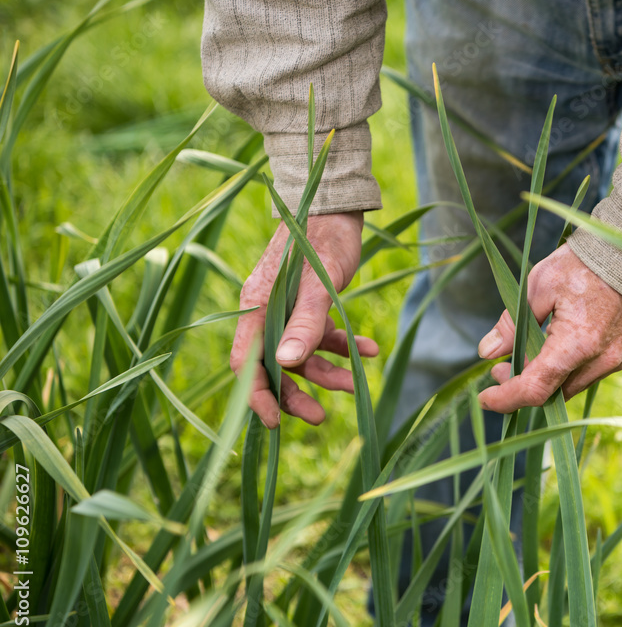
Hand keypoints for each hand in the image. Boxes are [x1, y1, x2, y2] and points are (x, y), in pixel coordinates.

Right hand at [231, 211, 378, 427]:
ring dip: (327, 372)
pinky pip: (322, 335)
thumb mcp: (318, 283)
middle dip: (295, 394)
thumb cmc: (323, 239)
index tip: (275, 422)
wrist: (337, 204)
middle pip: (273, 367)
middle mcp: (267, 312)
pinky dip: (344, 345)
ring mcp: (289, 309)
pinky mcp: (311, 304)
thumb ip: (305, 322)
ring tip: (356, 382)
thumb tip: (286, 364)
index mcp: (256, 307)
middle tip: (320, 418)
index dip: (256, 396)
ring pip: (302, 355)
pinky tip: (370, 349)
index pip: (245, 364)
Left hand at [476, 244, 621, 412]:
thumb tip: (487, 352)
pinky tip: (568, 340)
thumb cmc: (587, 261)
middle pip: (555, 393)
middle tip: (504, 367)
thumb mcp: (540, 285)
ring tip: (535, 349)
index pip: (535, 390)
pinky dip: (578, 364)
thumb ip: (513, 323)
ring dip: (553, 375)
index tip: (486, 397)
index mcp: (577, 344)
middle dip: (525, 385)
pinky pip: (599, 370)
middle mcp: (603, 359)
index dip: (506, 399)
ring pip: (578, 383)